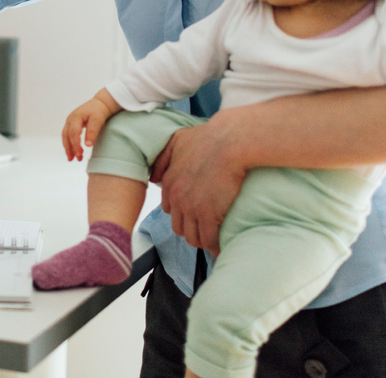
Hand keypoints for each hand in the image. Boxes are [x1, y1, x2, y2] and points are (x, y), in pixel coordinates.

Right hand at [61, 90, 120, 161]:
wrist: (100, 103)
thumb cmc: (99, 111)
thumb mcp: (98, 120)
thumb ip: (92, 132)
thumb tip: (87, 145)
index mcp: (75, 117)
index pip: (73, 133)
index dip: (76, 144)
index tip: (80, 153)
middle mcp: (70, 119)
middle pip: (66, 136)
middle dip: (69, 148)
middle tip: (74, 159)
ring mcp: (70, 122)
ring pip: (65, 136)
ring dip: (68, 148)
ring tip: (72, 159)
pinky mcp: (72, 124)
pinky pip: (68, 135)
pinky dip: (70, 144)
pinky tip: (73, 151)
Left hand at [149, 112, 246, 254]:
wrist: (230, 142)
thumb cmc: (208, 138)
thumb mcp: (178, 141)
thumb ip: (165, 156)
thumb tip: (155, 174)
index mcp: (169, 183)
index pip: (169, 209)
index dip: (181, 213)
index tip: (193, 214)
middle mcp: (177, 198)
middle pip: (179, 227)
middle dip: (191, 229)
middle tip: (205, 229)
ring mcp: (192, 208)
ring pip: (192, 236)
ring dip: (202, 240)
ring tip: (213, 240)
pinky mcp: (209, 215)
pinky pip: (209, 240)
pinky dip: (214, 246)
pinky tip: (221, 247)